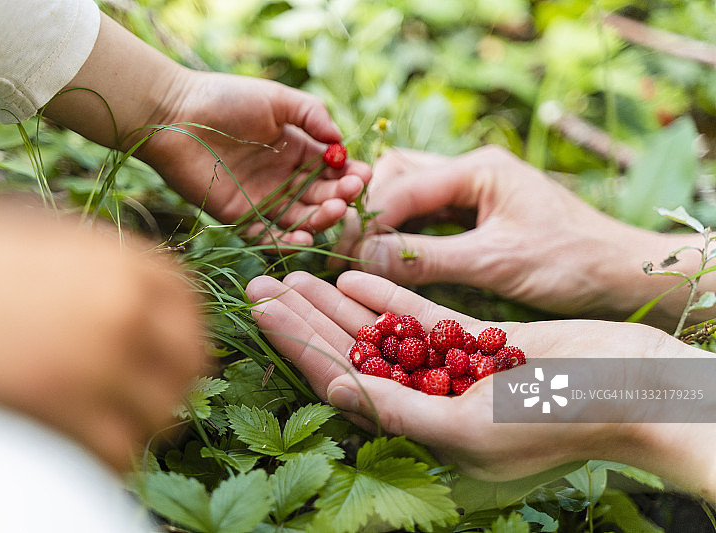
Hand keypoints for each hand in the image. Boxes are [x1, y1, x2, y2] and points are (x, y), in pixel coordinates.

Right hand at [0, 201, 204, 470]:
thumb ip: (109, 266)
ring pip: (162, 411)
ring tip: (123, 427)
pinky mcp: (63, 404)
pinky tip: (98, 451)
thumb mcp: (57, 239)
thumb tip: (144, 300)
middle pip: (190, 362)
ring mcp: (98, 355)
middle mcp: (125, 306)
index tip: (176, 358)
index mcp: (127, 262)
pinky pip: (121, 448)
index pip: (192, 305)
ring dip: (147, 425)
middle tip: (155, 402)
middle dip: (178, 386)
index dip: (188, 337)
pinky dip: (116, 457)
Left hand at [45, 15, 370, 246]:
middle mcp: (282, 177)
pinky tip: (304, 237)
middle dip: (339, 196)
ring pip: (299, 218)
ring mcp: (262, 199)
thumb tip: (340, 141)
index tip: (363, 175)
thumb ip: (312, 114)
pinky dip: (286, 242)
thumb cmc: (225, 99)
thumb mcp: (276, 98)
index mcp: (294, 149)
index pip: (330, 169)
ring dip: (320, 219)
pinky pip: (267, 236)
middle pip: (319, 196)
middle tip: (349, 193)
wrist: (174, 114)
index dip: (348, 174)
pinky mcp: (239, 217)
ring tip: (333, 211)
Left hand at [246, 270, 715, 501]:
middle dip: (302, 318)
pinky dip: (385, 295)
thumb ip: (401, 412)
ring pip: (377, 330)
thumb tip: (337, 392)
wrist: (634, 388)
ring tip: (292, 272)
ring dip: (335, 301)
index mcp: (419, 430)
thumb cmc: (557, 420)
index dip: (298, 346)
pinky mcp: (474, 339)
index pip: (341, 382)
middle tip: (259, 283)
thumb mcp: (472, 426)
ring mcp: (448, 366)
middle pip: (349, 352)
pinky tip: (350, 275)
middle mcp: (426, 399)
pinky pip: (420, 315)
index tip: (262, 311)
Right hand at [334, 146, 704, 329]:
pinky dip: (407, 234)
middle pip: (399, 174)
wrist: (622, 273)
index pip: (403, 185)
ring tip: (368, 256)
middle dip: (373, 209)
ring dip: (387, 220)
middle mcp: (474, 171)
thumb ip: (426, 258)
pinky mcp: (479, 214)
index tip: (348, 254)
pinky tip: (395, 257)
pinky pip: (429, 216)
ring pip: (411, 193)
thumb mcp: (495, 262)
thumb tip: (363, 260)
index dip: (370, 219)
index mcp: (479, 168)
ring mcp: (477, 190)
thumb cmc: (570, 263)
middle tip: (355, 251)